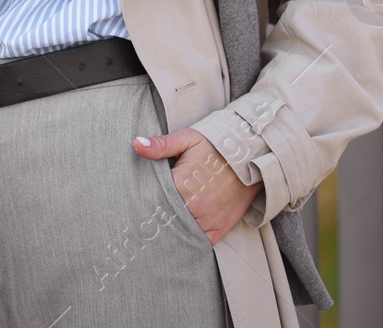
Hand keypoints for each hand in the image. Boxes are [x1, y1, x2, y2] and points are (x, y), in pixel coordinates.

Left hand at [131, 128, 261, 243]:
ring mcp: (208, 220)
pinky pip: (198, 243)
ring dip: (168, 230)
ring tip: (154, 229)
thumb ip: (161, 145)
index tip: (132, 201)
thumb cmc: (215, 146)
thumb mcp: (187, 139)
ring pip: (178, 233)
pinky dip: (187, 241)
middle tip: (138, 220)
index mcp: (182, 184)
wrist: (250, 158)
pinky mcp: (219, 229)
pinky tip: (175, 237)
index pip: (152, 198)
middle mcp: (194, 206)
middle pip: (163, 218)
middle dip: (153, 217)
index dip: (141, 199)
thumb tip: (136, 144)